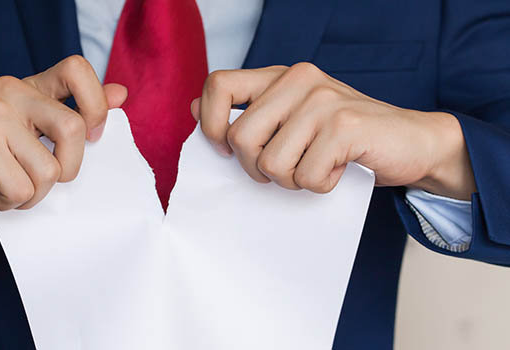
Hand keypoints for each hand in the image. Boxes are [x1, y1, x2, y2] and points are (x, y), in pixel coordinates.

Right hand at [0, 55, 127, 232]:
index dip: (95, 104)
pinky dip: (10, 203)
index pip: (76, 68)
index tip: (91, 136)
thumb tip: (121, 93)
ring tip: (7, 185)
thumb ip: (78, 116)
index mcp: (30, 88)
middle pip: (73, 128)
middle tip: (40, 178)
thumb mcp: (41, 142)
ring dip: (33, 194)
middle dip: (67, 169)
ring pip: (49, 169)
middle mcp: (10, 92)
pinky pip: (22, 189)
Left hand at [192, 63, 475, 198]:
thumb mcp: (291, 122)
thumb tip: (194, 111)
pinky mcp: (345, 125)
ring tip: (315, 167)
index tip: (225, 151)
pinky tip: (338, 171)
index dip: (210, 124)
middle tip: (285, 169)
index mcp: (279, 76)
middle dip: (256, 169)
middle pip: (239, 137)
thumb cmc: (344, 139)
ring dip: (291, 180)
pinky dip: (320, 186)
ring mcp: (323, 100)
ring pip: (270, 162)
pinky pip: (306, 176)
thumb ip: (247, 113)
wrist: (411, 142)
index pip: (217, 84)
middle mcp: (299, 79)